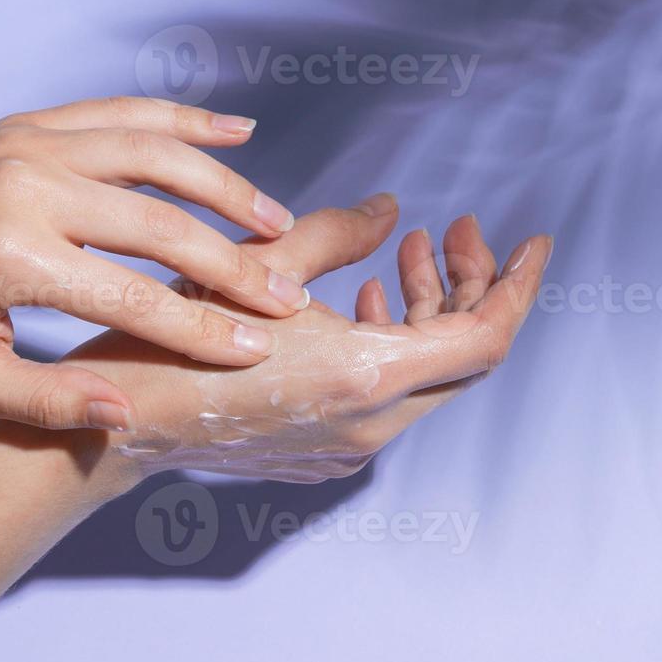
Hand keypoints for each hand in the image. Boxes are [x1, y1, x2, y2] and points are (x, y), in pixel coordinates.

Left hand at [0, 97, 309, 429]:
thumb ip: (46, 401)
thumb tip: (131, 408)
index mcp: (9, 258)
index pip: (133, 298)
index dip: (202, 329)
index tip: (258, 349)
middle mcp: (27, 188)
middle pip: (159, 224)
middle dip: (233, 263)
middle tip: (289, 292)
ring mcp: (30, 144)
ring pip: (154, 154)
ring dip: (226, 186)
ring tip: (279, 222)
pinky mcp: (31, 123)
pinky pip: (122, 112)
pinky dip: (185, 118)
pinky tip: (238, 128)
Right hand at [61, 194, 551, 486]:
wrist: (129, 422)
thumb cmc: (184, 342)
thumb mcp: (265, 266)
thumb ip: (341, 233)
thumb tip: (393, 210)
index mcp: (369, 378)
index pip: (488, 336)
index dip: (515, 284)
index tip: (532, 241)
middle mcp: (374, 423)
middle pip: (461, 354)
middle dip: (465, 285)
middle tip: (449, 229)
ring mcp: (352, 445)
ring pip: (425, 376)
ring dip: (425, 311)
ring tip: (402, 253)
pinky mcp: (328, 450)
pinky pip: (390, 397)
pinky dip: (393, 345)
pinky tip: (364, 302)